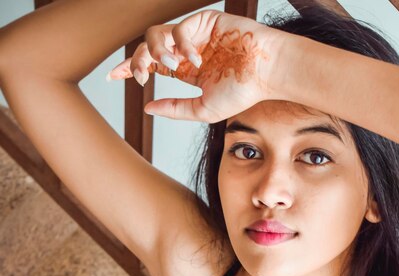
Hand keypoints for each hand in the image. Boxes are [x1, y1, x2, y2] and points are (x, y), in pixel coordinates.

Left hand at [106, 9, 282, 122]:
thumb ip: (175, 109)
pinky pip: (180, 28)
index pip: (152, 65)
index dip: (130, 68)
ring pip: (157, 34)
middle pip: (147, 48)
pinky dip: (182, 45)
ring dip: (155, 51)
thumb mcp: (202, 110)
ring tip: (169, 66)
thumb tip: (147, 108)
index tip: (112, 76)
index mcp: (186, 69)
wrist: (266, 73)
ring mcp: (194, 35)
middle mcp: (187, 51)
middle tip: (140, 77)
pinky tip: (196, 60)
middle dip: (138, 61)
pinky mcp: (204, 21)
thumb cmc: (241, 92)